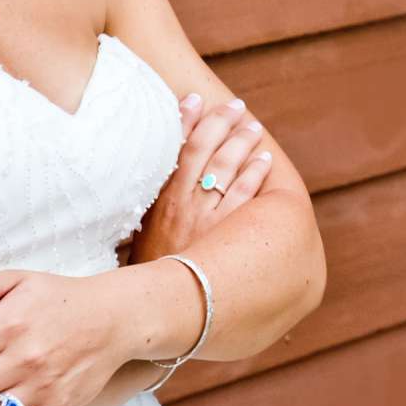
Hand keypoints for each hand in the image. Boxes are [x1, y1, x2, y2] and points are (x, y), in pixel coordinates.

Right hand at [130, 92, 277, 264]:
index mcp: (160, 200)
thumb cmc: (148, 273)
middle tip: (235, 106)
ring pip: (226, 167)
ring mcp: (205, 217)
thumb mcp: (141, 235)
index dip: (186, 120)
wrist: (155, 307)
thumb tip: (160, 182)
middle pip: (204, 150)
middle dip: (220, 123)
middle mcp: (182, 203)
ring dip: (241, 143)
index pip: (175, 149)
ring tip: (252, 128)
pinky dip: (255, 174)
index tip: (195, 98)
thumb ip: (152, 207)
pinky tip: (264, 161)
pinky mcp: (226, 235)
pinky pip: (244, 195)